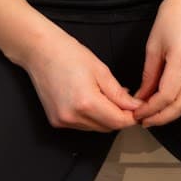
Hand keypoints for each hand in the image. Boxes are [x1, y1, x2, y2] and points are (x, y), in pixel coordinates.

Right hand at [18, 26, 140, 132]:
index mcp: (86, 103)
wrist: (40, 52)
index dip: (132, 116)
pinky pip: (82, 125)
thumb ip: (119, 93)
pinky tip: (93, 101)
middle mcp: (73, 116)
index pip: (118, 121)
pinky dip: (92, 117)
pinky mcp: (57, 121)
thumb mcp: (101, 70)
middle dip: (120, 116)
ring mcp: (63, 121)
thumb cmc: (68, 54)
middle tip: (126, 100)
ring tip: (107, 96)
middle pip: (107, 127)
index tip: (140, 109)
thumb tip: (134, 106)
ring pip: (95, 128)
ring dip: (106, 117)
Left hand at [132, 0, 180, 126]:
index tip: (137, 113)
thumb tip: (141, 97)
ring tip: (155, 114)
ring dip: (173, 112)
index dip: (151, 109)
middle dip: (163, 117)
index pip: (167, 96)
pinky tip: (168, 101)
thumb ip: (149, 75)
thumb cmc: (172, 15)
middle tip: (146, 121)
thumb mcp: (153, 44)